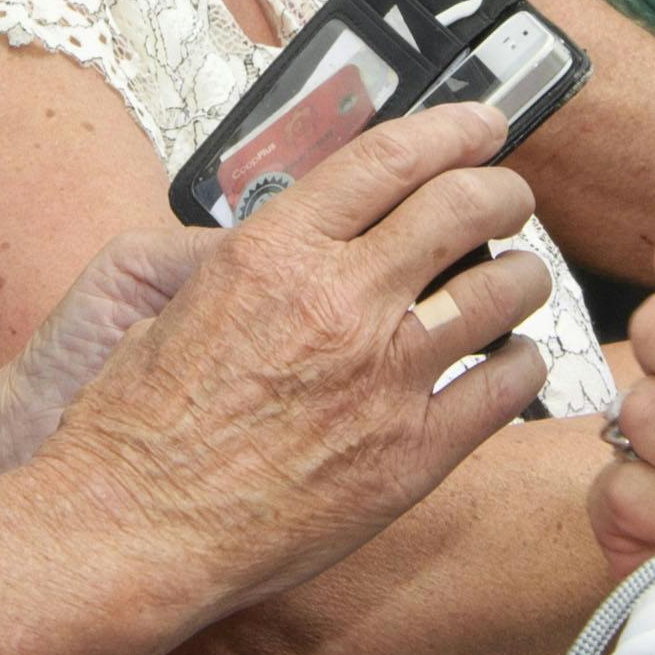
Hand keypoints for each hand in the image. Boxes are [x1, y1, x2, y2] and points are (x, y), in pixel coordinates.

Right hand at [42, 106, 556, 616]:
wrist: (130, 528)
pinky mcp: (411, 454)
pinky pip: (506, 388)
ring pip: (502, 291)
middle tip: (509, 198)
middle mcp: (341, 302)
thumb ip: (262, 261)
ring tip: (519, 280)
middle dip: (503, 192)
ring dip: (523, 275)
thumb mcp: (180, 304)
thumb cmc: (137, 426)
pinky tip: (513, 362)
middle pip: (464, 208)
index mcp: (276, 253)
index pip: (390, 157)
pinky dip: (522, 364)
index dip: (451, 129)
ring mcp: (385, 377)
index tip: (481, 126)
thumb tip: (317, 238)